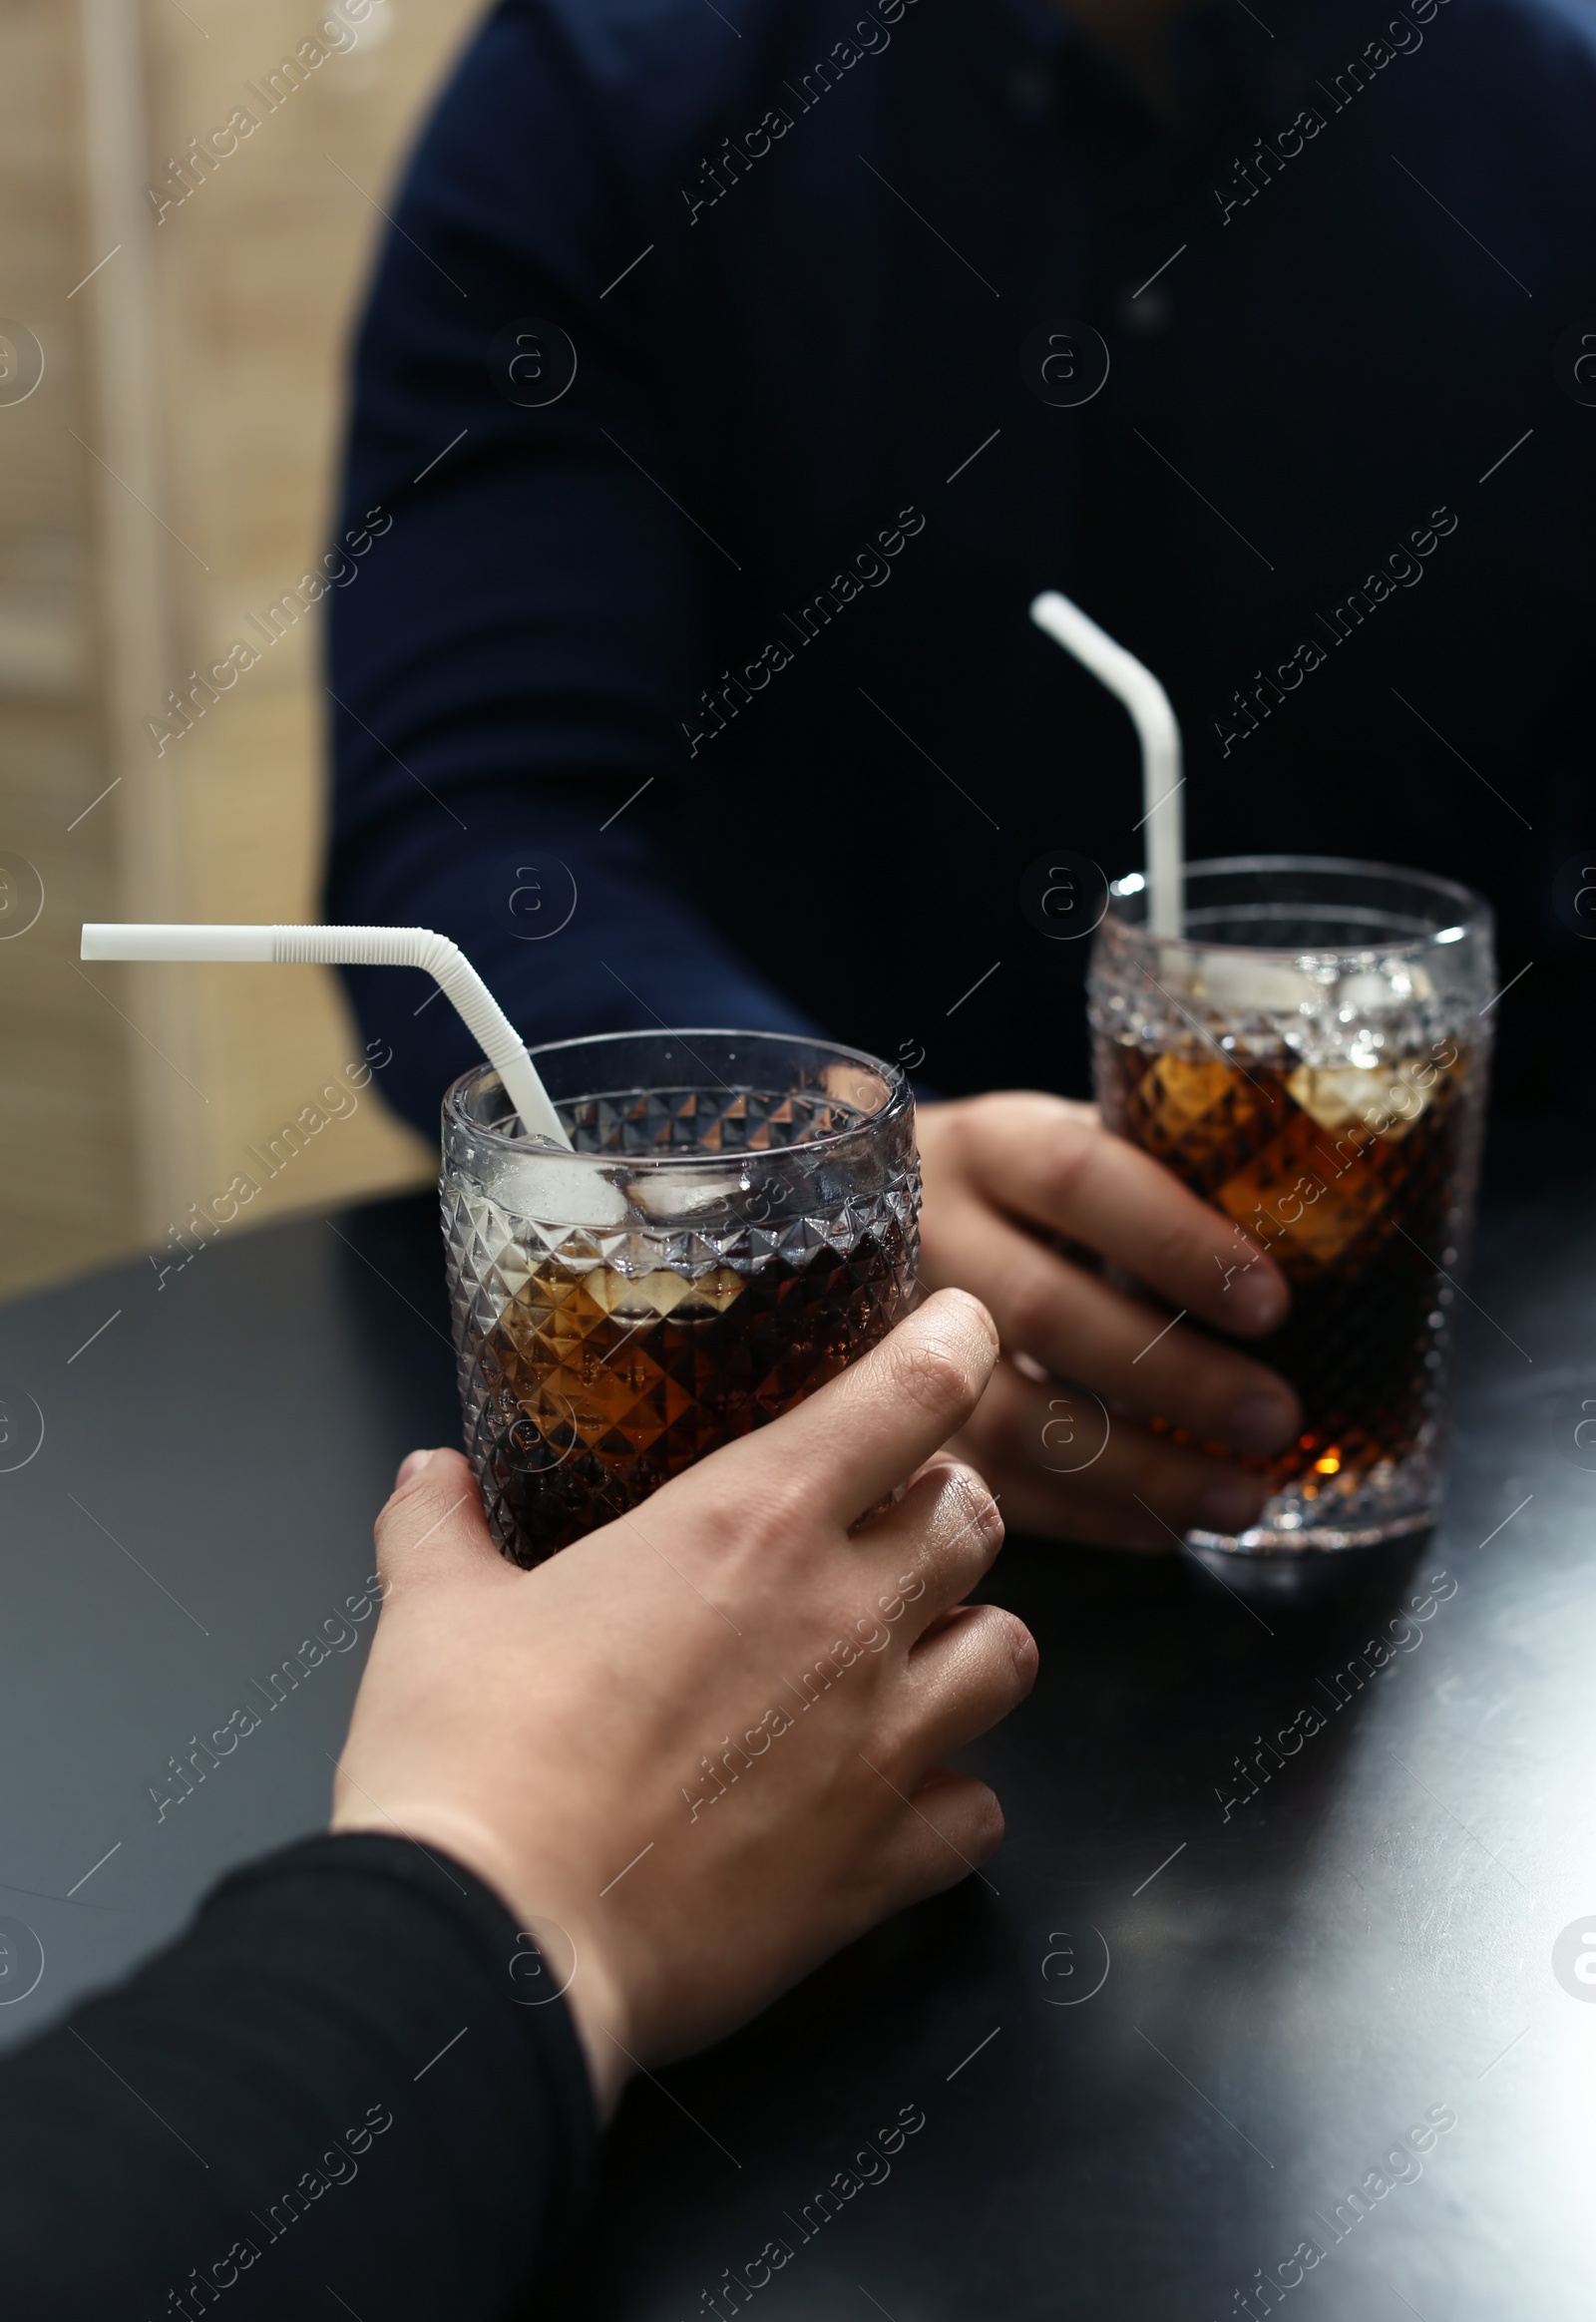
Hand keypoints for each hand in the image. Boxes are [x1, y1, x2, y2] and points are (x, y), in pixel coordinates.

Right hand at [330, 1290, 1033, 2117]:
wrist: (493, 1942)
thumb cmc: (469, 1762)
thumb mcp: (435, 1614)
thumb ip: (442, 1529)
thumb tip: (429, 1479)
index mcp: (749, 1522)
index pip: (914, 1392)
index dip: (954, 1345)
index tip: (957, 1332)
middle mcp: (843, 1617)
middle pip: (977, 1516)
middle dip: (947, 1505)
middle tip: (892, 1520)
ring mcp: (878, 1745)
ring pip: (1012, 1653)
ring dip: (971, 1640)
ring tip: (915, 1653)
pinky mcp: (880, 1865)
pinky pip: (978, 1814)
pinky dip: (952, 1800)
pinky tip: (896, 1799)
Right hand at [915, 1093, 1300, 1548]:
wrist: (835, 1220)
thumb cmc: (1004, 1188)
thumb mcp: (1061, 1144)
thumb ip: (1154, 1174)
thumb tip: (1315, 1227)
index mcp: (984, 1145)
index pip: (1079, 1180)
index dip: (1178, 1243)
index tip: (1271, 1302)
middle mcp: (926, 1235)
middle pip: (1048, 1313)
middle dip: (1178, 1377)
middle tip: (1277, 1418)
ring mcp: (890, 1337)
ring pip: (1015, 1418)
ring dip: (1143, 1471)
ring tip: (1244, 1499)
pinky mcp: (885, 1424)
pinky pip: (992, 1486)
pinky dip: (1091, 1518)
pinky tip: (1168, 1527)